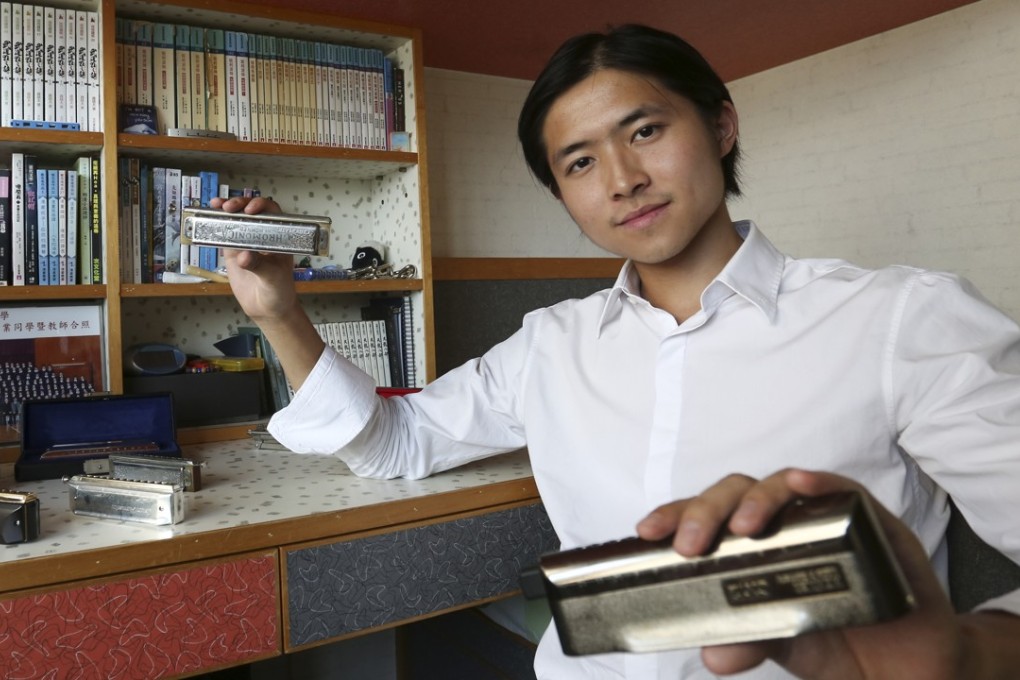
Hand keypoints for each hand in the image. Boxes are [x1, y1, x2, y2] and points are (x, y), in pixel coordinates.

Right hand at [211, 195, 297, 321]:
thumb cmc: (279, 291)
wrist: (267, 308)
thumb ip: (260, 266)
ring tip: (216, 206)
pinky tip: (207, 217)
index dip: (261, 206)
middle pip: (251, 211)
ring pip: (236, 219)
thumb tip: (244, 256)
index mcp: (279, 238)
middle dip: (240, 205)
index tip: (251, 210)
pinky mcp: (233, 251)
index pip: (272, 213)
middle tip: (229, 208)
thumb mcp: (273, 278)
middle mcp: (263, 236)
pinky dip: (215, 224)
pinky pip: (223, 234)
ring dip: (225, 209)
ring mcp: (247, 242)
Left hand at [636, 469, 975, 678]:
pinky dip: (819, 482)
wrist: (913, 668)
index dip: (676, 517)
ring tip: (741, 530)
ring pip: (780, 486)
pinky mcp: (871, 521)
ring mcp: (826, 519)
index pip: (707, 519)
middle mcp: (785, 526)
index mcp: (755, 550)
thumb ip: (754, 641)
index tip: (647, 531)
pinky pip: (844, 490)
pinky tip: (800, 485)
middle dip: (706, 511)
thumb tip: (714, 654)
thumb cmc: (845, 645)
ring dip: (756, 501)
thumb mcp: (790, 647)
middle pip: (736, 495)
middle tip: (691, 545)